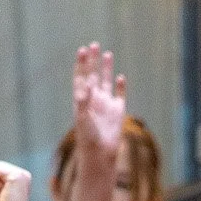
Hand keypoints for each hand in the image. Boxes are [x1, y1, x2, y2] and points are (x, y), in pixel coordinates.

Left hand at [72, 43, 127, 158]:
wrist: (101, 154)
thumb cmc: (87, 137)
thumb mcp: (83, 117)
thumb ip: (84, 99)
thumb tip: (88, 83)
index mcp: (81, 99)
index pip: (80, 77)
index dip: (81, 64)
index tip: (82, 51)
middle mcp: (93, 99)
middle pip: (93, 75)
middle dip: (93, 61)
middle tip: (94, 45)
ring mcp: (106, 104)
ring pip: (106, 81)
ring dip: (106, 68)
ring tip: (107, 54)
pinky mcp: (118, 111)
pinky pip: (120, 94)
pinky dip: (120, 85)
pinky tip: (120, 76)